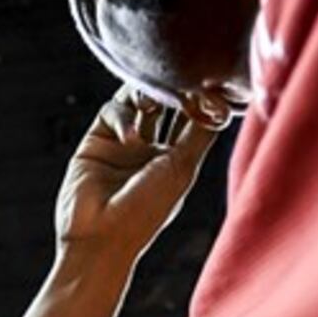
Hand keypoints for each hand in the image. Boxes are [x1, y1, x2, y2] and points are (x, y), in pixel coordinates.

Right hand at [54, 88, 223, 259]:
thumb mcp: (183, 168)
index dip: (197, 98)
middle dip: (169, 90)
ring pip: (136, 101)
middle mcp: (151, 151)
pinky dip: (122, 116)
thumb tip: (220, 99)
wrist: (99, 237)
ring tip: (149, 102)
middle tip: (175, 79)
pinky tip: (130, 137)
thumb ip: (200, 131)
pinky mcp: (96, 140)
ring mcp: (123, 145)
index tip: (205, 81)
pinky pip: (111, 111)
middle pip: (163, 104)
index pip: (190, 118)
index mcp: (177, 161)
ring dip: (145, 95)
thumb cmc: (147, 210)